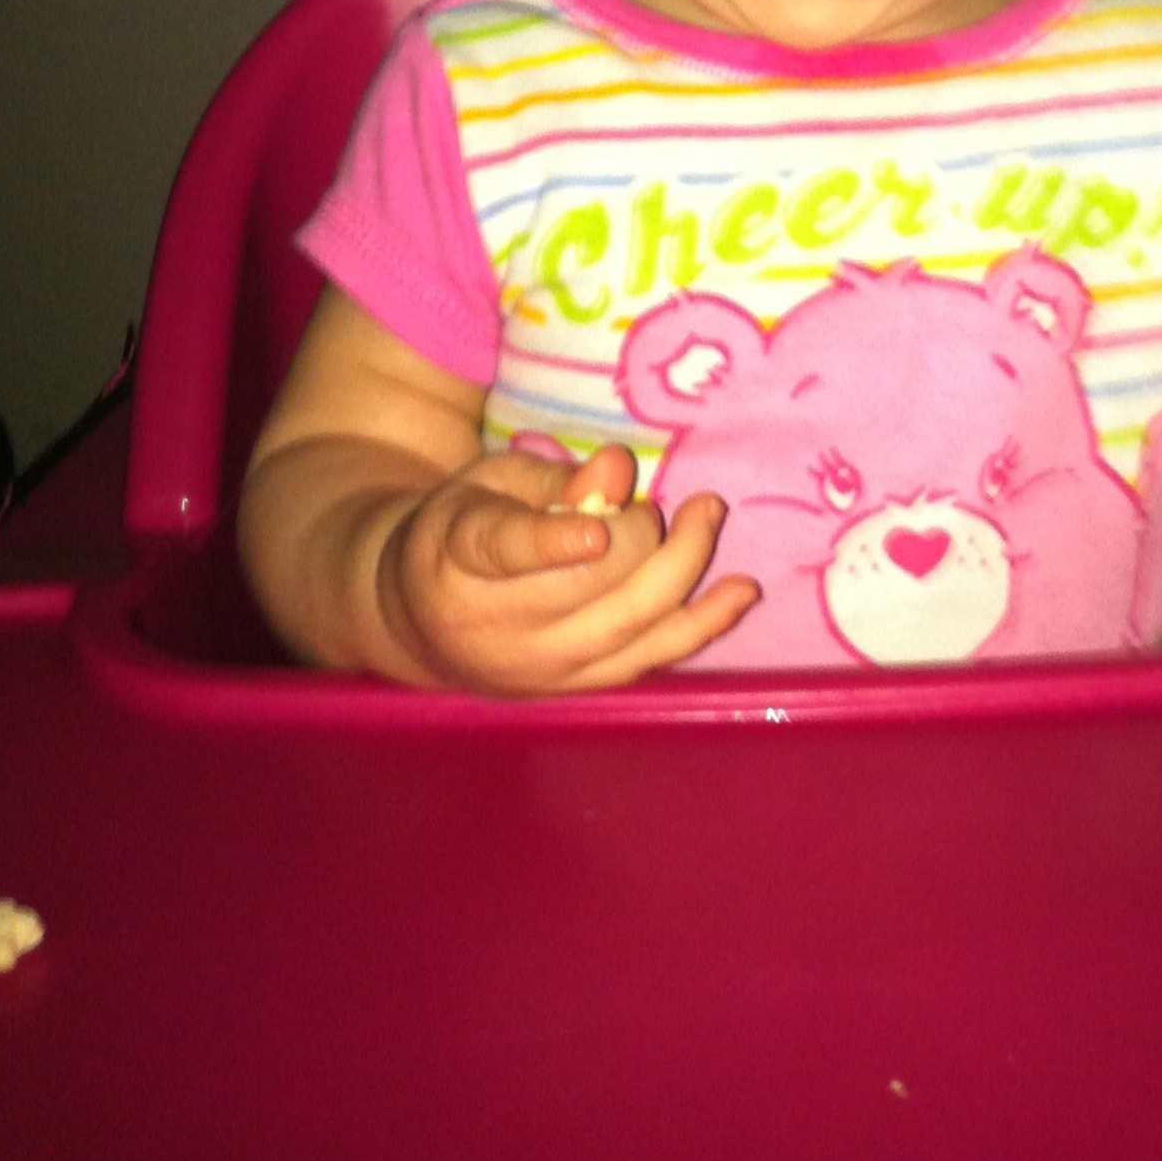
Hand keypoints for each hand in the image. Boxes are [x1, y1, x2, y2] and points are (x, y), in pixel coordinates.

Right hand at [378, 441, 760, 694]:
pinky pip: (650, 658)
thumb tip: (618, 470)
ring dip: (682, 568)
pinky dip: (702, 625)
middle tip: (649, 500)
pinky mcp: (577, 690)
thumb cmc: (462, 530)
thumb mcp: (489, 483)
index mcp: (457, 557)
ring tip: (709, 513)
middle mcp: (497, 626)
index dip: (554, 541)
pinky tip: (742, 593)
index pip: (505, 550)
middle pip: (589, 586)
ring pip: (630, 625)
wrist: (419, 621)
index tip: (598, 527)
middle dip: (638, 534)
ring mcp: (541, 669)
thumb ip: (552, 477)